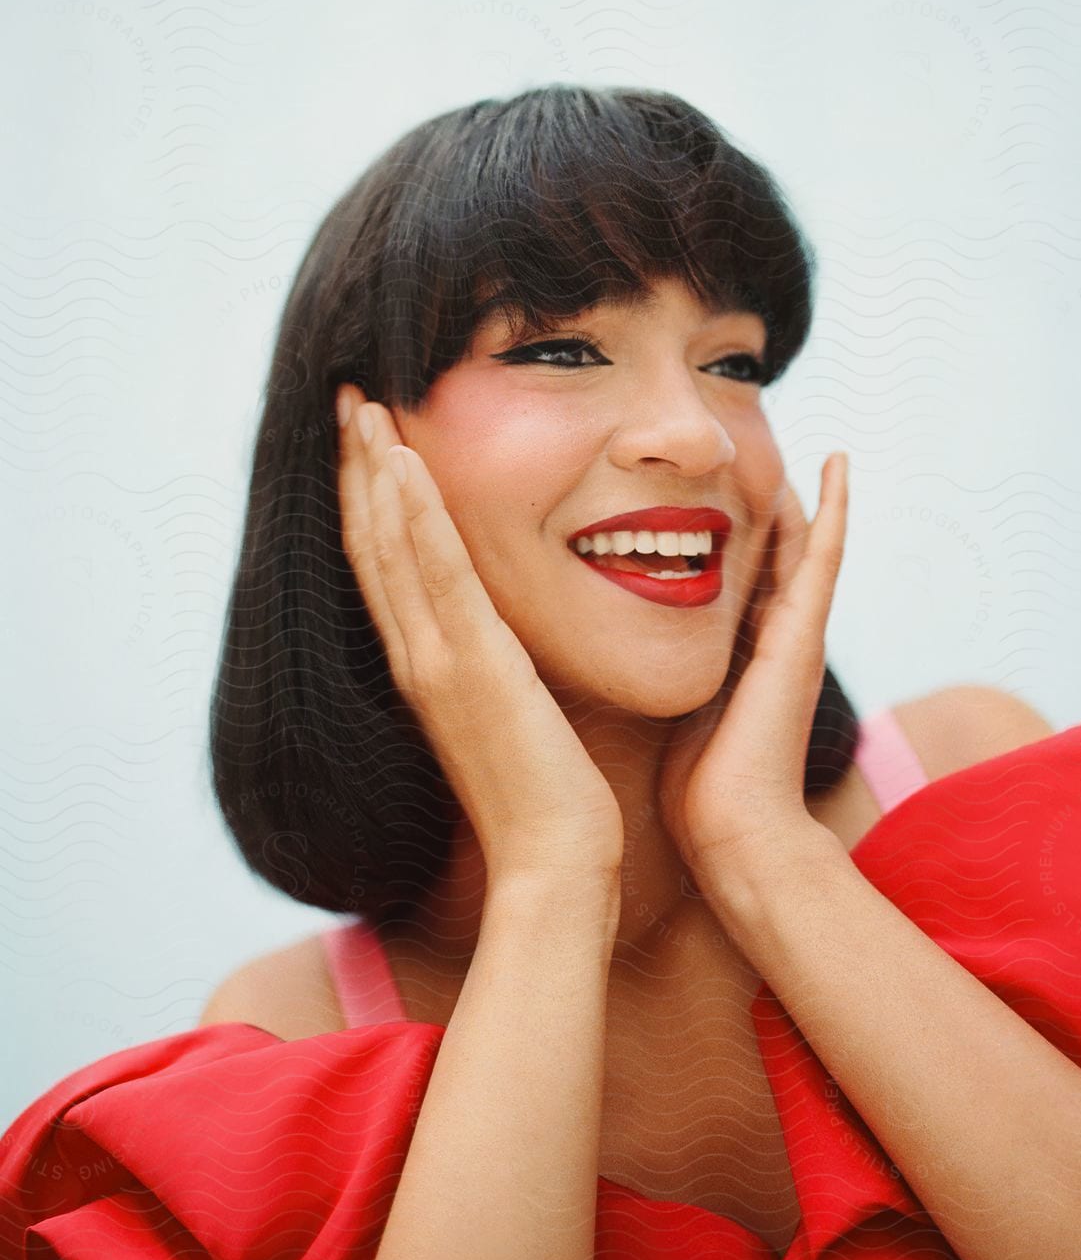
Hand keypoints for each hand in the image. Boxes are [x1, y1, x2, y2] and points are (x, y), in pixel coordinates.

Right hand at [335, 385, 624, 883]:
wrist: (555, 863)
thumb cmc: (547, 797)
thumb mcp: (511, 712)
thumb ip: (494, 667)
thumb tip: (502, 632)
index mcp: (426, 667)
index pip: (385, 564)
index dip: (367, 497)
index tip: (363, 437)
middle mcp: (416, 657)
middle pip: (371, 542)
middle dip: (356, 466)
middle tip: (346, 395)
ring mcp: (436, 660)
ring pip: (391, 545)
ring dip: (374, 469)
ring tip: (363, 403)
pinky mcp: (472, 666)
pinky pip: (437, 573)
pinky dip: (414, 513)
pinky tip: (404, 461)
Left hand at [657, 454, 848, 895]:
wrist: (736, 832)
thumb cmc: (699, 791)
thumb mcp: (673, 714)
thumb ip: (664, 680)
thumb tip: (614, 660)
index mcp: (746, 655)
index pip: (745, 574)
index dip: (736, 528)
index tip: (716, 483)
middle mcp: (779, 638)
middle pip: (779, 550)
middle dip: (769, 500)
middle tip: (755, 442)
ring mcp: (798, 634)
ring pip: (805, 542)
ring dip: (805, 490)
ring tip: (804, 440)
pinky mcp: (805, 634)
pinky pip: (825, 556)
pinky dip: (835, 508)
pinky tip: (837, 462)